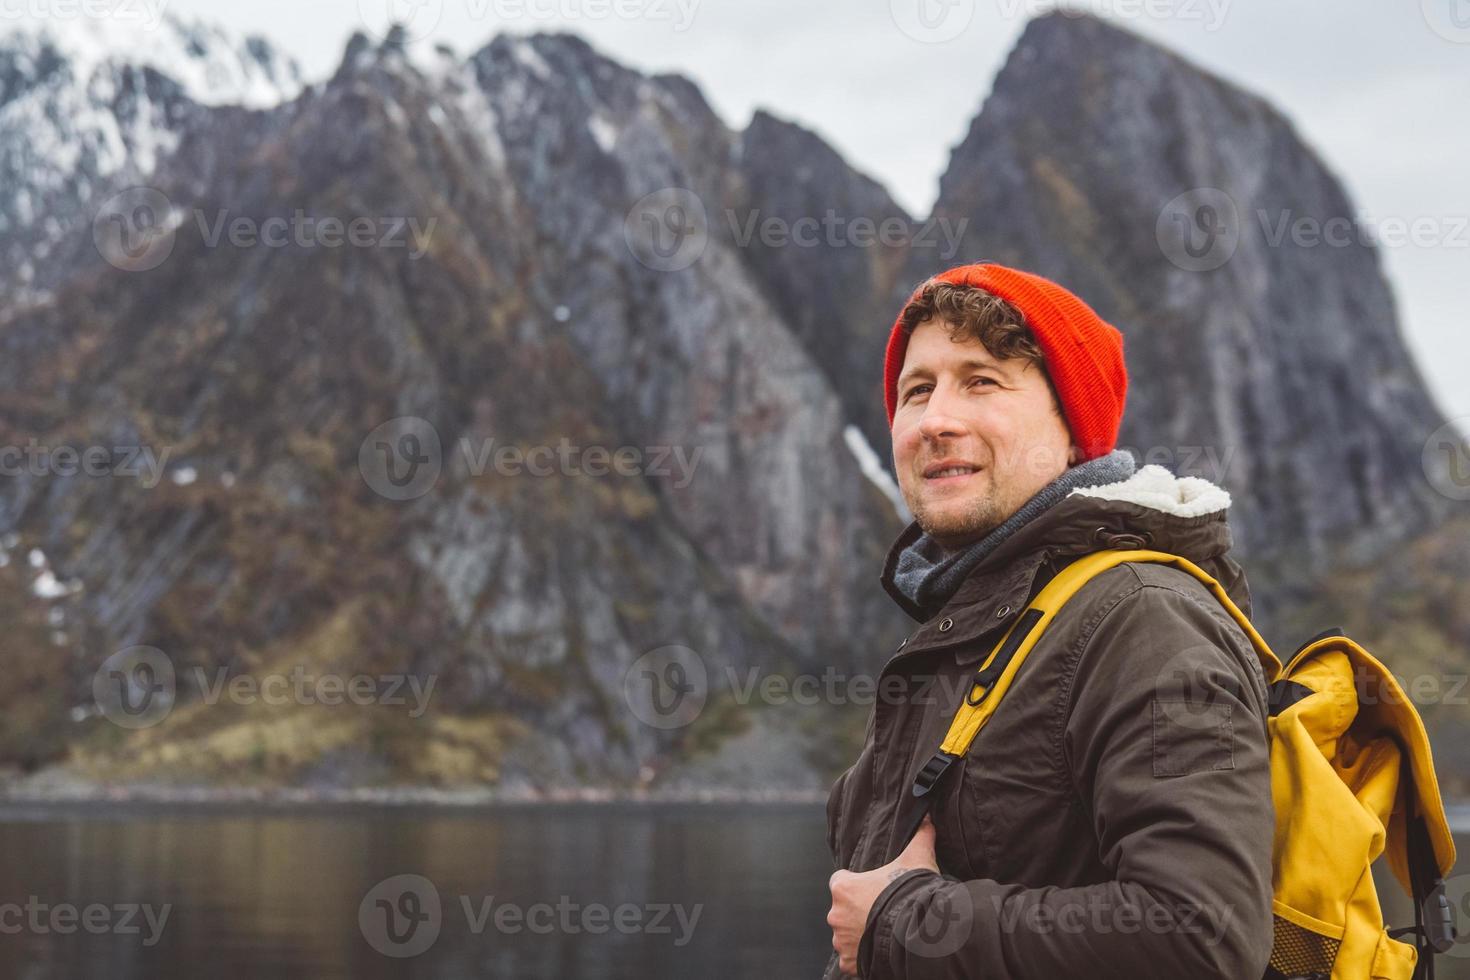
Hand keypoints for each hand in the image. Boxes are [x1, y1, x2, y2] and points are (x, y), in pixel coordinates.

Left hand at [827, 815, 938, 975]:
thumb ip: (920, 836)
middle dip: (858, 912)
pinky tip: (879, 951)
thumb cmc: (910, 893)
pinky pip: (851, 960)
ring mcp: (841, 940)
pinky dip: (861, 957)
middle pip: (843, 910)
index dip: (856, 885)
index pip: (840, 882)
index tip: (871, 888)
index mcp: (843, 887)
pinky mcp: (849, 962)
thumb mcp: (917, 858)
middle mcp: (836, 914)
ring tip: (883, 931)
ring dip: (859, 935)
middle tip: (881, 912)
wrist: (917, 933)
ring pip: (846, 936)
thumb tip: (928, 818)